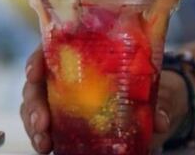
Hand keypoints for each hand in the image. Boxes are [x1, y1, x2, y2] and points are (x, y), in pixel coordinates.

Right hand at [20, 48, 186, 151]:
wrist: (154, 111)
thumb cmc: (151, 89)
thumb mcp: (156, 91)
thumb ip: (157, 103)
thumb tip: (160, 121)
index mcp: (83, 54)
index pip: (51, 49)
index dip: (37, 60)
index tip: (34, 73)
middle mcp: (67, 75)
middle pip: (38, 82)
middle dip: (34, 101)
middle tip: (42, 121)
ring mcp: (62, 99)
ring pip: (35, 106)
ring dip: (33, 123)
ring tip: (43, 142)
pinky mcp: (64, 121)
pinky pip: (44, 127)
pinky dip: (41, 137)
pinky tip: (45, 147)